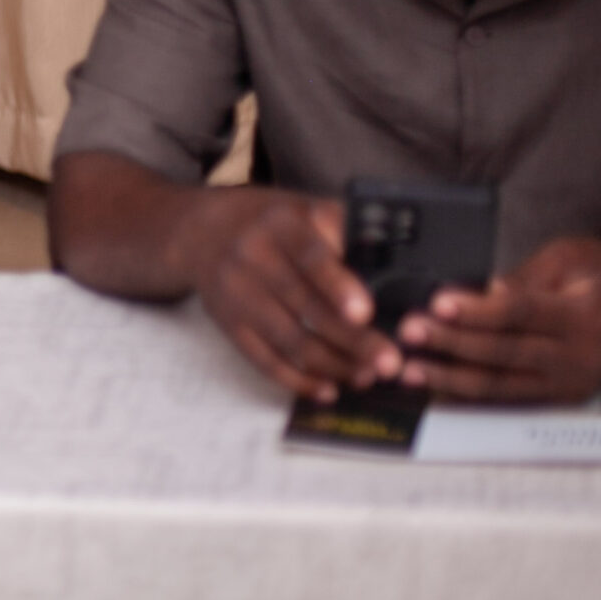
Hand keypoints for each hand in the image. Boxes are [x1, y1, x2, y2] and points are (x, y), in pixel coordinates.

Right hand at [183, 189, 401, 400]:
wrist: (201, 230)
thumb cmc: (273, 223)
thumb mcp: (303, 210)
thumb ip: (344, 231)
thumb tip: (399, 267)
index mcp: (281, 223)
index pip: (311, 255)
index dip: (337, 285)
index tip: (365, 312)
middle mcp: (254, 256)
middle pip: (307, 306)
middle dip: (353, 340)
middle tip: (391, 363)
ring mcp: (238, 292)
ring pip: (290, 339)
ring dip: (333, 365)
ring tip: (369, 376)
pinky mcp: (228, 322)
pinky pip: (263, 359)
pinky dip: (297, 380)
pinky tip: (327, 389)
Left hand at [394, 237, 600, 403]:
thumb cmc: (599, 274)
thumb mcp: (567, 257)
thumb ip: (524, 276)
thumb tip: (482, 290)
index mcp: (584, 315)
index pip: (522, 313)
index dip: (477, 311)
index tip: (437, 303)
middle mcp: (581, 356)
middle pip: (505, 353)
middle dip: (452, 343)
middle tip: (409, 331)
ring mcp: (571, 384)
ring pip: (501, 384)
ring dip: (450, 377)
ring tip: (409, 368)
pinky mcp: (560, 399)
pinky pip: (507, 399)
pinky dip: (467, 394)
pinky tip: (433, 387)